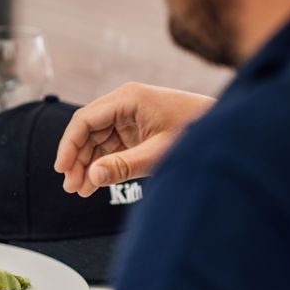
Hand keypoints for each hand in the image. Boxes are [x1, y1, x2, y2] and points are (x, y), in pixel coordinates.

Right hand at [54, 82, 213, 196]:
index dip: (68, 145)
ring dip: (88, 165)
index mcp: (127, 98)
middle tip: (71, 186)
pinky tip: (95, 183)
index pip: (84, 120)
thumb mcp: (158, 152)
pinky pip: (110, 147)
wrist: (229, 129)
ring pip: (96, 142)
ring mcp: (129, 118)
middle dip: (77, 160)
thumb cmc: (198, 132)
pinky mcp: (136, 131)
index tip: (61, 168)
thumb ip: (124, 166)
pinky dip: (102, 165)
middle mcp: (124, 104)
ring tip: (81, 190)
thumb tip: (92, 177)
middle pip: (87, 132)